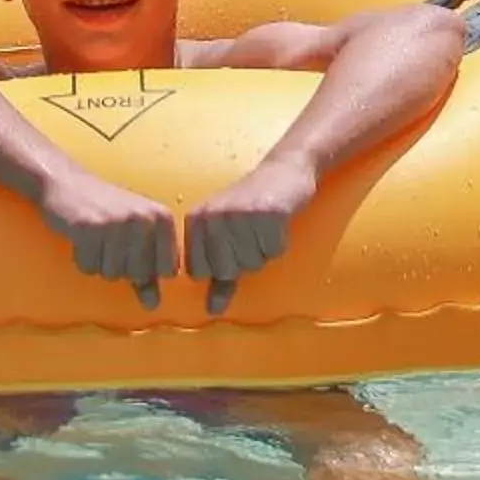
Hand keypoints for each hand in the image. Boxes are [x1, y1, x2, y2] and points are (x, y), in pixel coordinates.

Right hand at [38, 167, 178, 307]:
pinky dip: (83, 258)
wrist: (69, 185)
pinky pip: (88, 267)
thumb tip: (153, 305)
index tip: (135, 247)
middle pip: (138, 275)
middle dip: (121, 266)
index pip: (168, 271)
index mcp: (163, 218)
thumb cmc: (108, 214)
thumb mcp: (135, 239)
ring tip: (97, 236)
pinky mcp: (88, 227)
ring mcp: (117, 222)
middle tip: (111, 239)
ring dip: (101, 262)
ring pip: (111, 274)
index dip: (149, 268)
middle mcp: (144, 218)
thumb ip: (147, 273)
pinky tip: (82, 235)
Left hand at [186, 160, 313, 311]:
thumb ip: (218, 276)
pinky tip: (278, 219)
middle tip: (251, 229)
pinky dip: (280, 240)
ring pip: (253, 263)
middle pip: (228, 270)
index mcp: (195, 220)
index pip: (200, 273)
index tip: (231, 239)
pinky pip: (274, 250)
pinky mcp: (268, 213)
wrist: (284, 169)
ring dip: (264, 249)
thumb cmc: (251, 207)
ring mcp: (239, 213)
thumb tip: (212, 310)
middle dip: (245, 258)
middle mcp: (213, 216)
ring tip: (264, 223)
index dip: (221, 264)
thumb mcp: (227, 238)